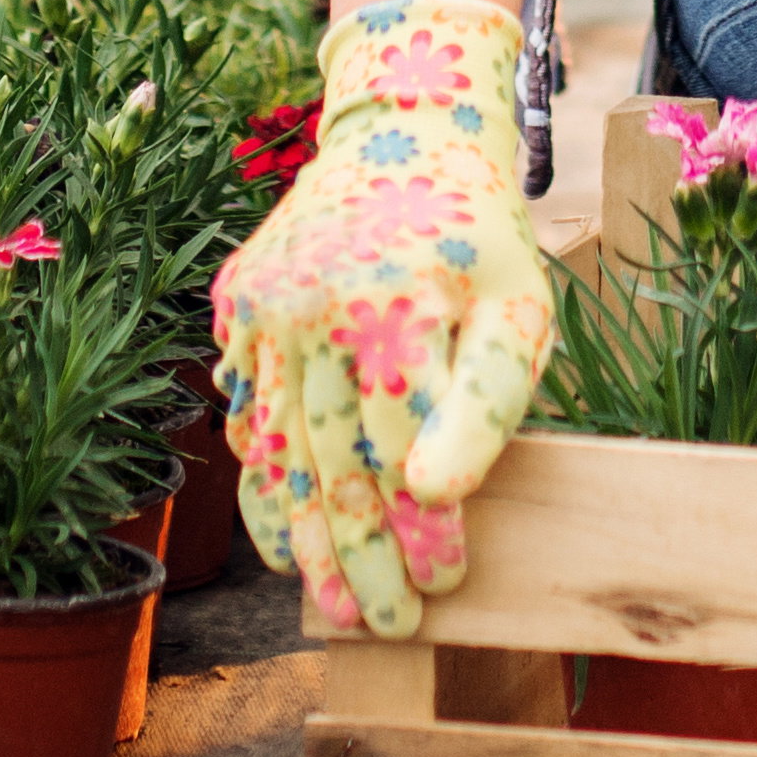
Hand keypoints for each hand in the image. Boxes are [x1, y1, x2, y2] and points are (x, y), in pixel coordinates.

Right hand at [213, 0, 555, 637]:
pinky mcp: (235, 308)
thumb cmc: (479, 238)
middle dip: (362, 557)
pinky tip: (287, 544)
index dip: (421, 525)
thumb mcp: (521, 306)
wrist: (404, 131)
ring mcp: (262, 308)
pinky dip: (267, 487)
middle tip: (391, 624)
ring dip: (306, 540)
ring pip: (277, 452)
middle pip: (332, 461)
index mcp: (389, 300)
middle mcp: (311, 306)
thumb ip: (486, 400)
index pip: (399, 446)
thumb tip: (434, 495)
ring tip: (337, 609)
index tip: (447, 579)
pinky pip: (246, 417)